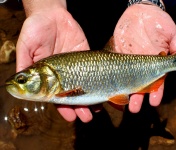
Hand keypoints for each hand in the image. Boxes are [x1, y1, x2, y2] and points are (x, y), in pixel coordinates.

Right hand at [16, 6, 92, 121]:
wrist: (51, 14)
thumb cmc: (35, 29)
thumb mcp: (26, 47)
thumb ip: (25, 65)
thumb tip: (18, 85)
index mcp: (48, 76)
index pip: (56, 96)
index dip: (62, 107)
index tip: (70, 117)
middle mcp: (64, 74)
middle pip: (73, 95)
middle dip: (79, 108)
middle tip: (86, 117)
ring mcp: (77, 66)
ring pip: (86, 86)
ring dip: (91, 99)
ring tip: (96, 110)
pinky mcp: (87, 56)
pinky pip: (95, 70)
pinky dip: (100, 80)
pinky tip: (106, 92)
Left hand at [112, 4, 175, 111]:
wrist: (141, 12)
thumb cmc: (158, 22)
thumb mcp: (170, 32)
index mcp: (155, 63)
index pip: (157, 81)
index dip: (157, 92)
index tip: (155, 102)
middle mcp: (141, 66)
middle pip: (140, 85)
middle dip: (138, 98)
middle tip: (135, 108)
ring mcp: (128, 62)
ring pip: (126, 81)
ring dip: (125, 93)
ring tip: (125, 104)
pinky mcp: (116, 55)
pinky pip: (113, 69)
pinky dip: (111, 79)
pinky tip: (110, 89)